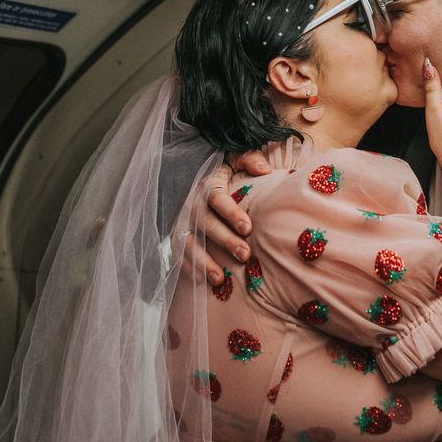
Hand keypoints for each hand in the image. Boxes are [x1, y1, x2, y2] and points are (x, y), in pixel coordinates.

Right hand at [181, 151, 270, 285]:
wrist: (200, 176)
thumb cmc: (226, 171)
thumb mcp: (235, 159)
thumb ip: (249, 160)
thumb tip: (265, 170)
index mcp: (208, 183)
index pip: (217, 198)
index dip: (231, 213)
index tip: (248, 228)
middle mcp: (192, 203)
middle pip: (206, 223)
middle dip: (224, 240)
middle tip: (245, 254)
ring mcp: (182, 221)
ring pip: (189, 242)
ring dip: (203, 261)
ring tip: (220, 278)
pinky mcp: (177, 235)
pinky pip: (178, 254)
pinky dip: (188, 268)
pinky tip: (201, 282)